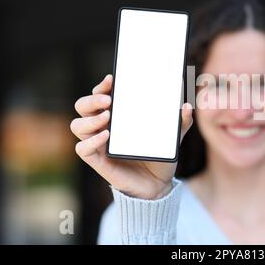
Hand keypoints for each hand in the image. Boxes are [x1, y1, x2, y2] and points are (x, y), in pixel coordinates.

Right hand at [70, 74, 192, 198]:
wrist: (159, 184)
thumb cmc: (160, 155)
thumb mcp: (173, 136)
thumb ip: (181, 121)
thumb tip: (187, 106)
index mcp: (118, 115)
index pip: (101, 95)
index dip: (102, 86)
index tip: (112, 79)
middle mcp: (103, 126)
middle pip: (83, 106)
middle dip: (92, 99)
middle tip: (108, 100)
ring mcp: (98, 143)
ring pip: (78, 125)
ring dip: (89, 118)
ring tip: (107, 116)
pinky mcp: (98, 161)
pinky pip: (83, 148)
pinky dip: (91, 140)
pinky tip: (105, 136)